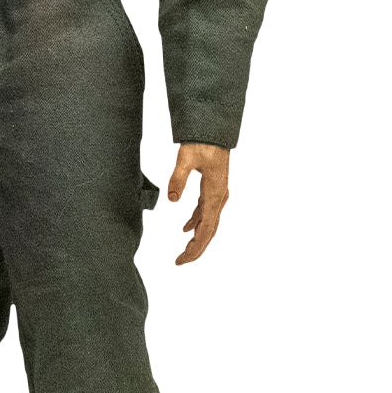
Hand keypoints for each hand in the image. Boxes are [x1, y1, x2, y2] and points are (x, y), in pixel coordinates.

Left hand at [168, 142, 229, 264]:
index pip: (206, 229)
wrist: (214, 130)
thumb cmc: (202, 142)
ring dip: (197, 238)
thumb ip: (178, 178)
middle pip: (209, 231)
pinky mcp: (213, 189)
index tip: (181, 259)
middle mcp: (219, 197)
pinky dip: (196, 222)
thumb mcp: (186, 158)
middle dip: (196, 249)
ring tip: (183, 252)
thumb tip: (171, 199)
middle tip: (179, 262)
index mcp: (214, 194)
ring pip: (209, 223)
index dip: (194, 247)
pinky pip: (205, 212)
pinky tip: (185, 228)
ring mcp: (218, 193)